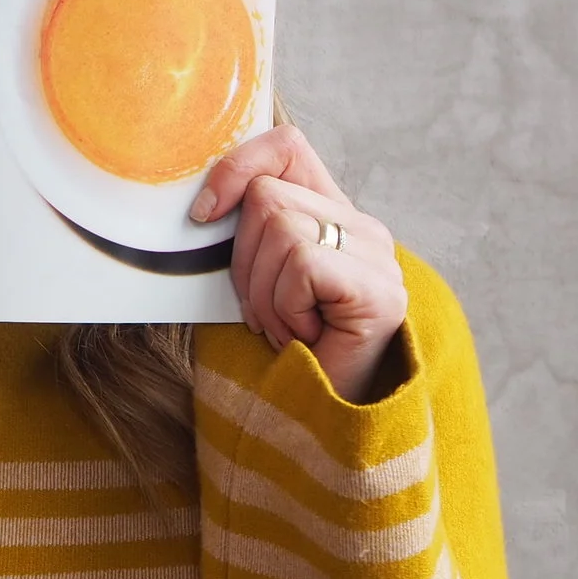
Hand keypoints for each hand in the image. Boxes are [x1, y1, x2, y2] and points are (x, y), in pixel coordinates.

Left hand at [190, 126, 408, 402]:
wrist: (316, 430)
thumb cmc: (279, 360)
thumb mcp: (252, 283)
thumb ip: (247, 235)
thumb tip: (199, 205)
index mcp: (332, 217)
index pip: (286, 148)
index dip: (236, 167)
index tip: (203, 216)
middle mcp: (363, 228)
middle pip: (266, 197)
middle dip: (243, 264)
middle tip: (266, 315)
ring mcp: (376, 257)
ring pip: (278, 227)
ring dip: (263, 295)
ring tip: (287, 332)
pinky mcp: (378, 289)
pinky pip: (300, 264)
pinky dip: (284, 307)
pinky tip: (304, 338)